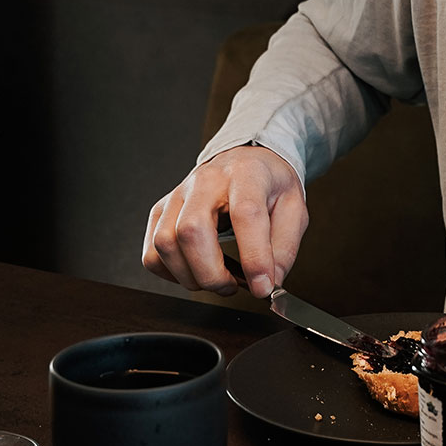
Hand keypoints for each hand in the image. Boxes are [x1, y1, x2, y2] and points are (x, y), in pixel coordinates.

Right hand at [142, 145, 306, 297]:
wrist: (245, 160)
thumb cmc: (268, 184)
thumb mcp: (294, 208)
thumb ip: (284, 248)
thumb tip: (270, 282)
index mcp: (246, 175)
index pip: (246, 214)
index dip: (254, 256)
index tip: (263, 286)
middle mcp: (206, 181)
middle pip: (191, 230)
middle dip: (211, 273)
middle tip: (233, 285)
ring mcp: (178, 195)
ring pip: (165, 243)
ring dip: (190, 276)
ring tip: (216, 278)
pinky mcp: (161, 210)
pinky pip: (151, 252)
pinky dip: (170, 272)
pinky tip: (194, 271)